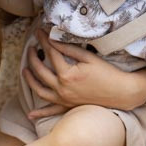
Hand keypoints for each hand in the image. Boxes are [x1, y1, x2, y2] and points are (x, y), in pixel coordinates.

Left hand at [23, 29, 145, 118]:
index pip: (50, 53)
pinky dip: (40, 113)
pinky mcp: (68, 107)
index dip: (44, 40)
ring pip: (40, 90)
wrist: (121, 93)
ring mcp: (64, 100)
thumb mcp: (89, 57)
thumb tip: (53, 40)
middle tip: (30, 47)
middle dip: (33, 57)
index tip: (38, 31)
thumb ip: (69, 49)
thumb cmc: (107, 73)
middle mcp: (62, 88)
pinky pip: (51, 111)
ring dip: (30, 80)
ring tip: (25, 71)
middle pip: (41, 71)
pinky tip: (30, 114)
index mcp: (67, 74)